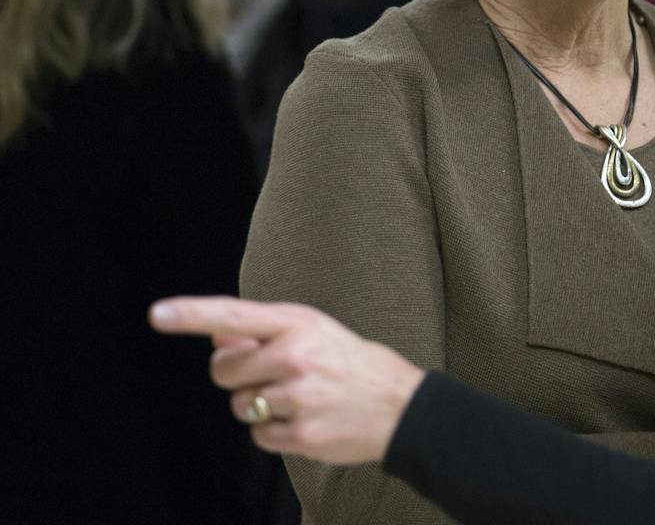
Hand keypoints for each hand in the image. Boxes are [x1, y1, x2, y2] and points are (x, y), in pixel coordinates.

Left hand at [150, 296, 425, 464]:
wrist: (401, 406)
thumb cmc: (350, 363)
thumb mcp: (315, 331)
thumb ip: (265, 331)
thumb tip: (214, 332)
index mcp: (299, 324)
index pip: (235, 315)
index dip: (192, 314)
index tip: (158, 314)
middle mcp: (295, 356)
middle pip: (223, 369)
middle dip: (236, 375)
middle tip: (270, 374)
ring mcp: (298, 397)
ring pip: (240, 405)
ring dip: (259, 405)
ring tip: (299, 398)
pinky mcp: (302, 434)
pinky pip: (258, 435)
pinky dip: (274, 431)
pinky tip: (304, 419)